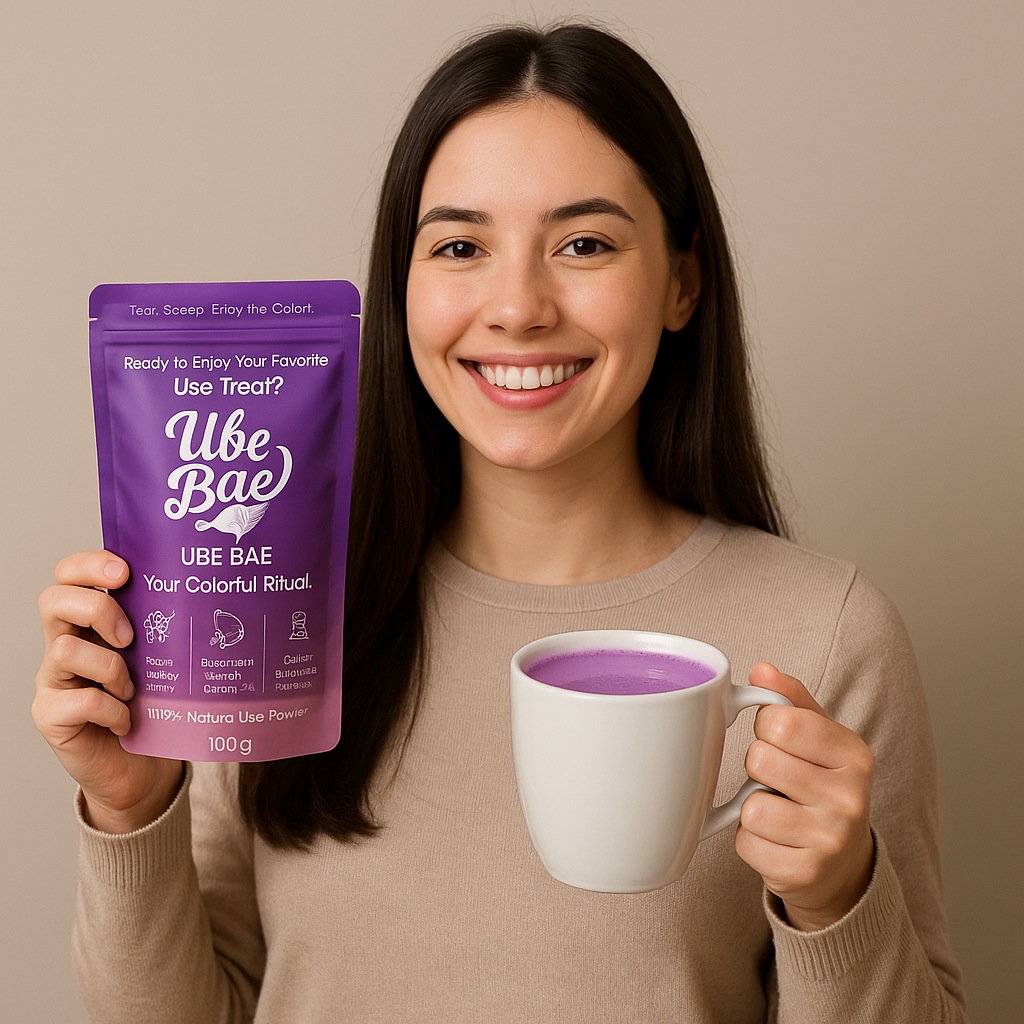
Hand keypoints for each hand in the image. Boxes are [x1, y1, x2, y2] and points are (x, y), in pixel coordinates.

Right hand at [32, 551, 183, 832]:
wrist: (143, 767)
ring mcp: (53, 681)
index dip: (88, 565)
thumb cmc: (155, 705)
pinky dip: (111, 710)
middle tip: (130, 637)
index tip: (124, 571)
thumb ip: (163, 627)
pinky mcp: (53, 717)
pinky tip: (127, 720)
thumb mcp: (161, 657)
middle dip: (97, 609)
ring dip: (110, 668)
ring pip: (64, 651)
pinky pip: (77, 701)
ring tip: (132, 689)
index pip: (68, 576)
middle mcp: (64, 645)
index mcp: (89, 623)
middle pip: (53, 601)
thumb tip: (209, 592)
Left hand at [735, 662, 874, 930]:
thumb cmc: (821, 784)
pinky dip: (751, 840)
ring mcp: (829, 840)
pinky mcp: (803, 875)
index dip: (767, 727)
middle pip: (760, 759)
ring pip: (750, 806)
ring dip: (752, 807)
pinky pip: (746, 842)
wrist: (842, 864)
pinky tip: (777, 840)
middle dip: (759, 766)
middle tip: (779, 779)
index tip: (781, 740)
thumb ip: (790, 698)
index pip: (780, 720)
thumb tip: (761, 670)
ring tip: (778, 810)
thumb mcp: (819, 736)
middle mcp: (850, 798)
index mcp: (854, 755)